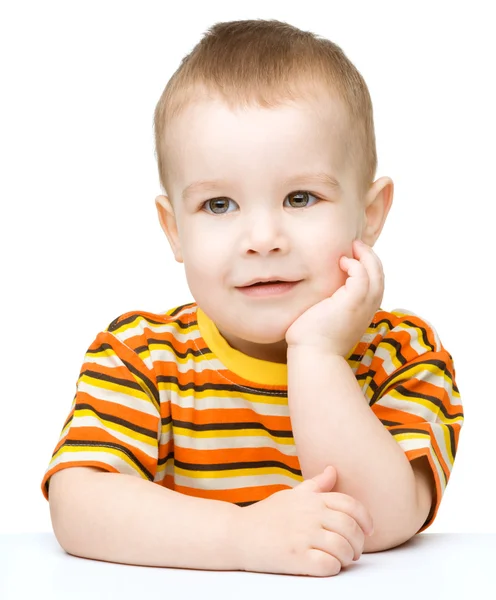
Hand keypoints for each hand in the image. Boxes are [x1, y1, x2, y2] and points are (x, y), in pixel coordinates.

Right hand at [234, 466, 373, 576]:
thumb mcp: (291, 495)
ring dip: (348, 557)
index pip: (350, 504)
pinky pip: (328, 565)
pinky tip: (327, 566)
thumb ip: (315, 485)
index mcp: (312, 499)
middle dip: (359, 543)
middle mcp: (310, 515)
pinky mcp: (296, 558)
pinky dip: (333, 568)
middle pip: (351, 528)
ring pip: (343, 548)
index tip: (369, 531)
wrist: (237, 534)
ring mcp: (303, 536)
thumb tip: (333, 470)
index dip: (365, 519)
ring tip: (342, 559)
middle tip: (355, 551)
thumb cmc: (266, 515)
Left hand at [285, 239, 384, 355]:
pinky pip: (362, 274)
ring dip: (366, 256)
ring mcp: (364, 305)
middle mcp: (369, 308)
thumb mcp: (327, 319)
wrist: (313, 355)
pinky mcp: (353, 301)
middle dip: (370, 257)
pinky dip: (355, 264)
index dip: (368, 268)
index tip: (353, 258)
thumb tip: (319, 298)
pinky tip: (341, 261)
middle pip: (380, 274)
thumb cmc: (314, 341)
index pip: (375, 284)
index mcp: (364, 311)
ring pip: (375, 271)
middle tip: (356, 245)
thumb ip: (331, 305)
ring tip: (353, 246)